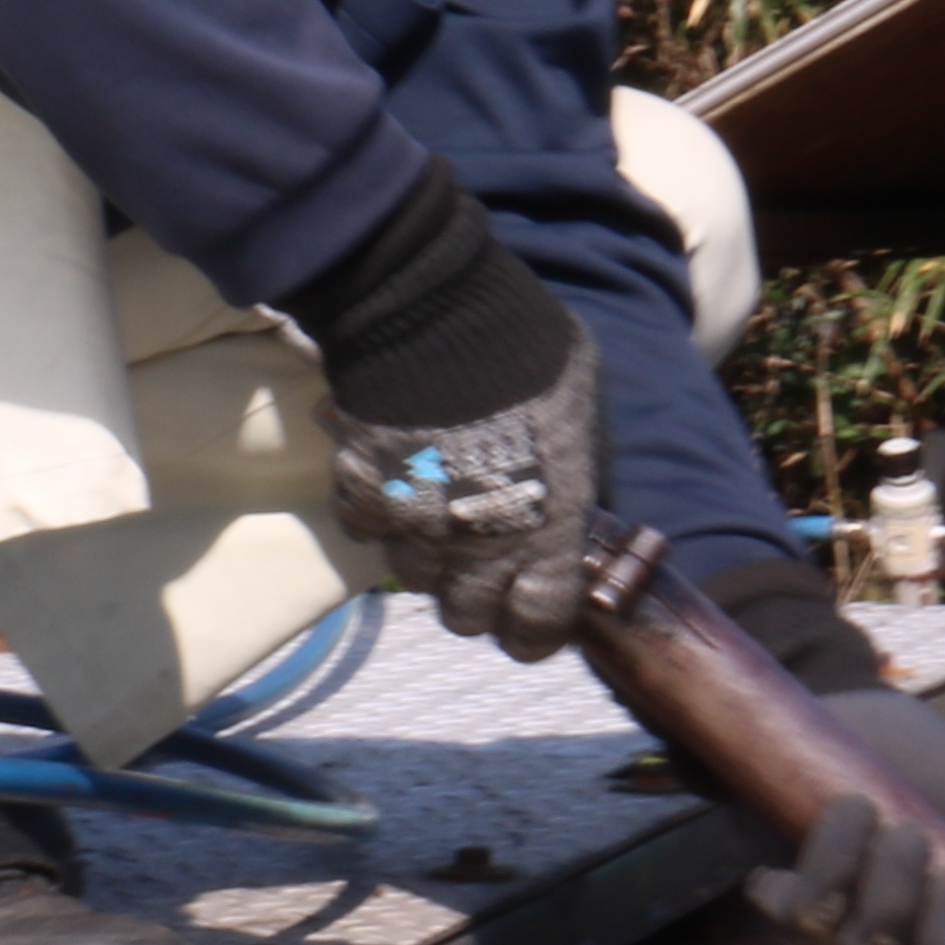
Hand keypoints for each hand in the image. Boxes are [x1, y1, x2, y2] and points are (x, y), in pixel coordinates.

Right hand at [323, 338, 606, 656]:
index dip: (532, 630)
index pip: (537, 630)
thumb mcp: (582, 412)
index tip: (530, 613)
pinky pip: (367, 528)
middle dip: (474, 594)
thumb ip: (579, 468)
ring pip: (415, 578)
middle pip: (466, 618)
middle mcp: (479, 547)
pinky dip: (378, 512)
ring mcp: (415, 526)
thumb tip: (580, 486)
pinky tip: (394, 477)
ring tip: (437, 509)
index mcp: (546, 532)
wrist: (438, 314)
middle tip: (480, 555)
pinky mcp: (363, 495)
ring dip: (428, 554)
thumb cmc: (531, 355)